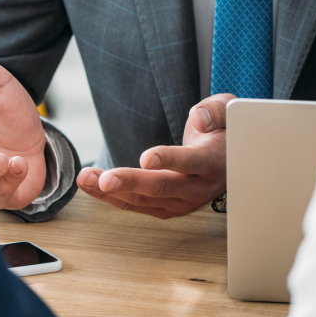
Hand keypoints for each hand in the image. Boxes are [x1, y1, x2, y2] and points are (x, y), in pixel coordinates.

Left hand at [76, 93, 233, 219]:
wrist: (230, 159)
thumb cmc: (225, 130)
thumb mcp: (229, 110)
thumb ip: (215, 111)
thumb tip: (198, 118)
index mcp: (213, 161)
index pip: (191, 162)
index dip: (169, 160)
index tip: (146, 157)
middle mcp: (198, 187)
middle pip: (163, 187)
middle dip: (131, 183)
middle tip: (104, 179)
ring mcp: (182, 201)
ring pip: (145, 200)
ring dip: (112, 192)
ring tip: (85, 177)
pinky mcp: (167, 207)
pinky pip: (137, 205)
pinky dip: (112, 197)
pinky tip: (91, 185)